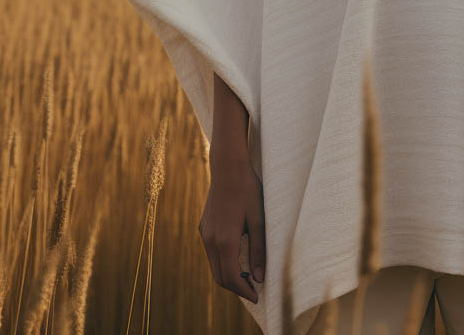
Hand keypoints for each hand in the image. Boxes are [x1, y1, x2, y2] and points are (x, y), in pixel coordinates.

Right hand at [198, 153, 265, 304]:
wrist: (228, 167)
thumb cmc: (248, 190)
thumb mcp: (259, 219)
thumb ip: (259, 249)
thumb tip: (259, 277)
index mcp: (225, 240)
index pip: (231, 278)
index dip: (244, 291)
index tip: (257, 296)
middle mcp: (210, 240)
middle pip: (220, 276)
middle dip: (236, 287)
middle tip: (254, 289)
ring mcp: (204, 233)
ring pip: (214, 265)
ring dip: (229, 275)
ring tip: (248, 276)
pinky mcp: (204, 227)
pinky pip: (212, 252)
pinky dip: (223, 262)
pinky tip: (237, 257)